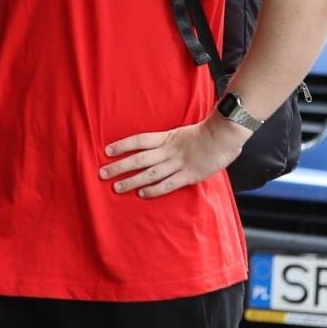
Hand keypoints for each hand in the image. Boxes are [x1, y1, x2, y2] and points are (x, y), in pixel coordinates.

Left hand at [99, 115, 249, 197]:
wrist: (224, 135)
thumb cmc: (205, 133)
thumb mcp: (181, 133)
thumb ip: (169, 142)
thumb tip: (155, 148)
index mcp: (166, 137)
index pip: (138, 140)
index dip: (122, 146)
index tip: (106, 151)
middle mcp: (168, 150)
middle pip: (139, 159)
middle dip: (119, 166)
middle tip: (102, 173)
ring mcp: (178, 163)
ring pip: (149, 173)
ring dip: (131, 181)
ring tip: (116, 187)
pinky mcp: (189, 175)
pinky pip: (168, 184)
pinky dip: (154, 190)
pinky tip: (141, 194)